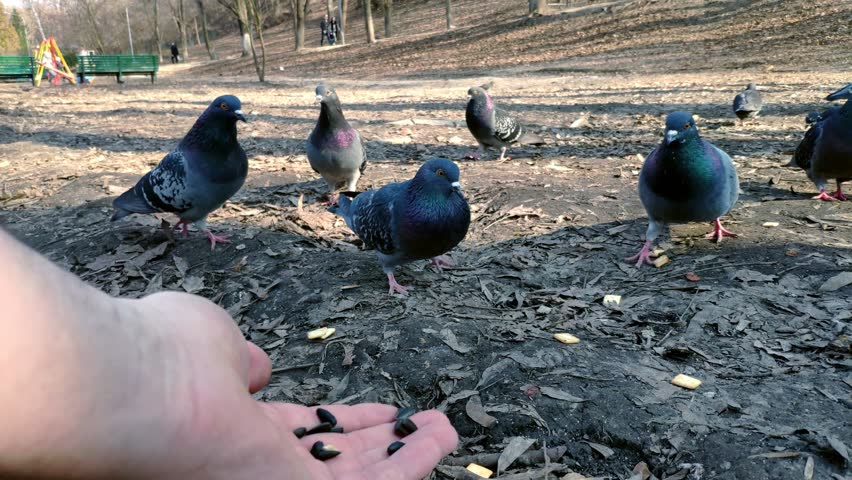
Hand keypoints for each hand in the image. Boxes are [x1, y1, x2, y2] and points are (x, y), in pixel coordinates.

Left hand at [124, 291, 458, 479]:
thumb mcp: (210, 341)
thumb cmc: (161, 355)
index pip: (300, 431)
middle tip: (416, 426)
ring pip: (359, 476)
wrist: (134, 389)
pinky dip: (410, 463)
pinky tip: (438, 438)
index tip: (377, 411)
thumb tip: (254, 367)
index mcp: (235, 425)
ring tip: (443, 432)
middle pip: (335, 459)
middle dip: (380, 444)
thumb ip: (239, 358)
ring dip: (406, 454)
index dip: (342, 423)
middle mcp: (258, 461)